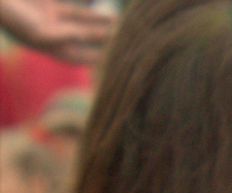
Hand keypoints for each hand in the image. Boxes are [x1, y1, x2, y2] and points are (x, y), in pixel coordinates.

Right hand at [0, 0, 116, 63]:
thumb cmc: (11, 16)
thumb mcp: (37, 30)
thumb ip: (62, 35)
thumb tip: (84, 38)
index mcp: (50, 47)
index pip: (83, 57)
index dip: (101, 59)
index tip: (122, 60)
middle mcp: (53, 34)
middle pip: (86, 39)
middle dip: (106, 39)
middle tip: (130, 39)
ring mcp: (50, 18)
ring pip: (83, 21)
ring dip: (101, 22)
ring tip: (121, 22)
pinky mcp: (48, 4)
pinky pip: (74, 8)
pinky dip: (88, 8)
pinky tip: (104, 8)